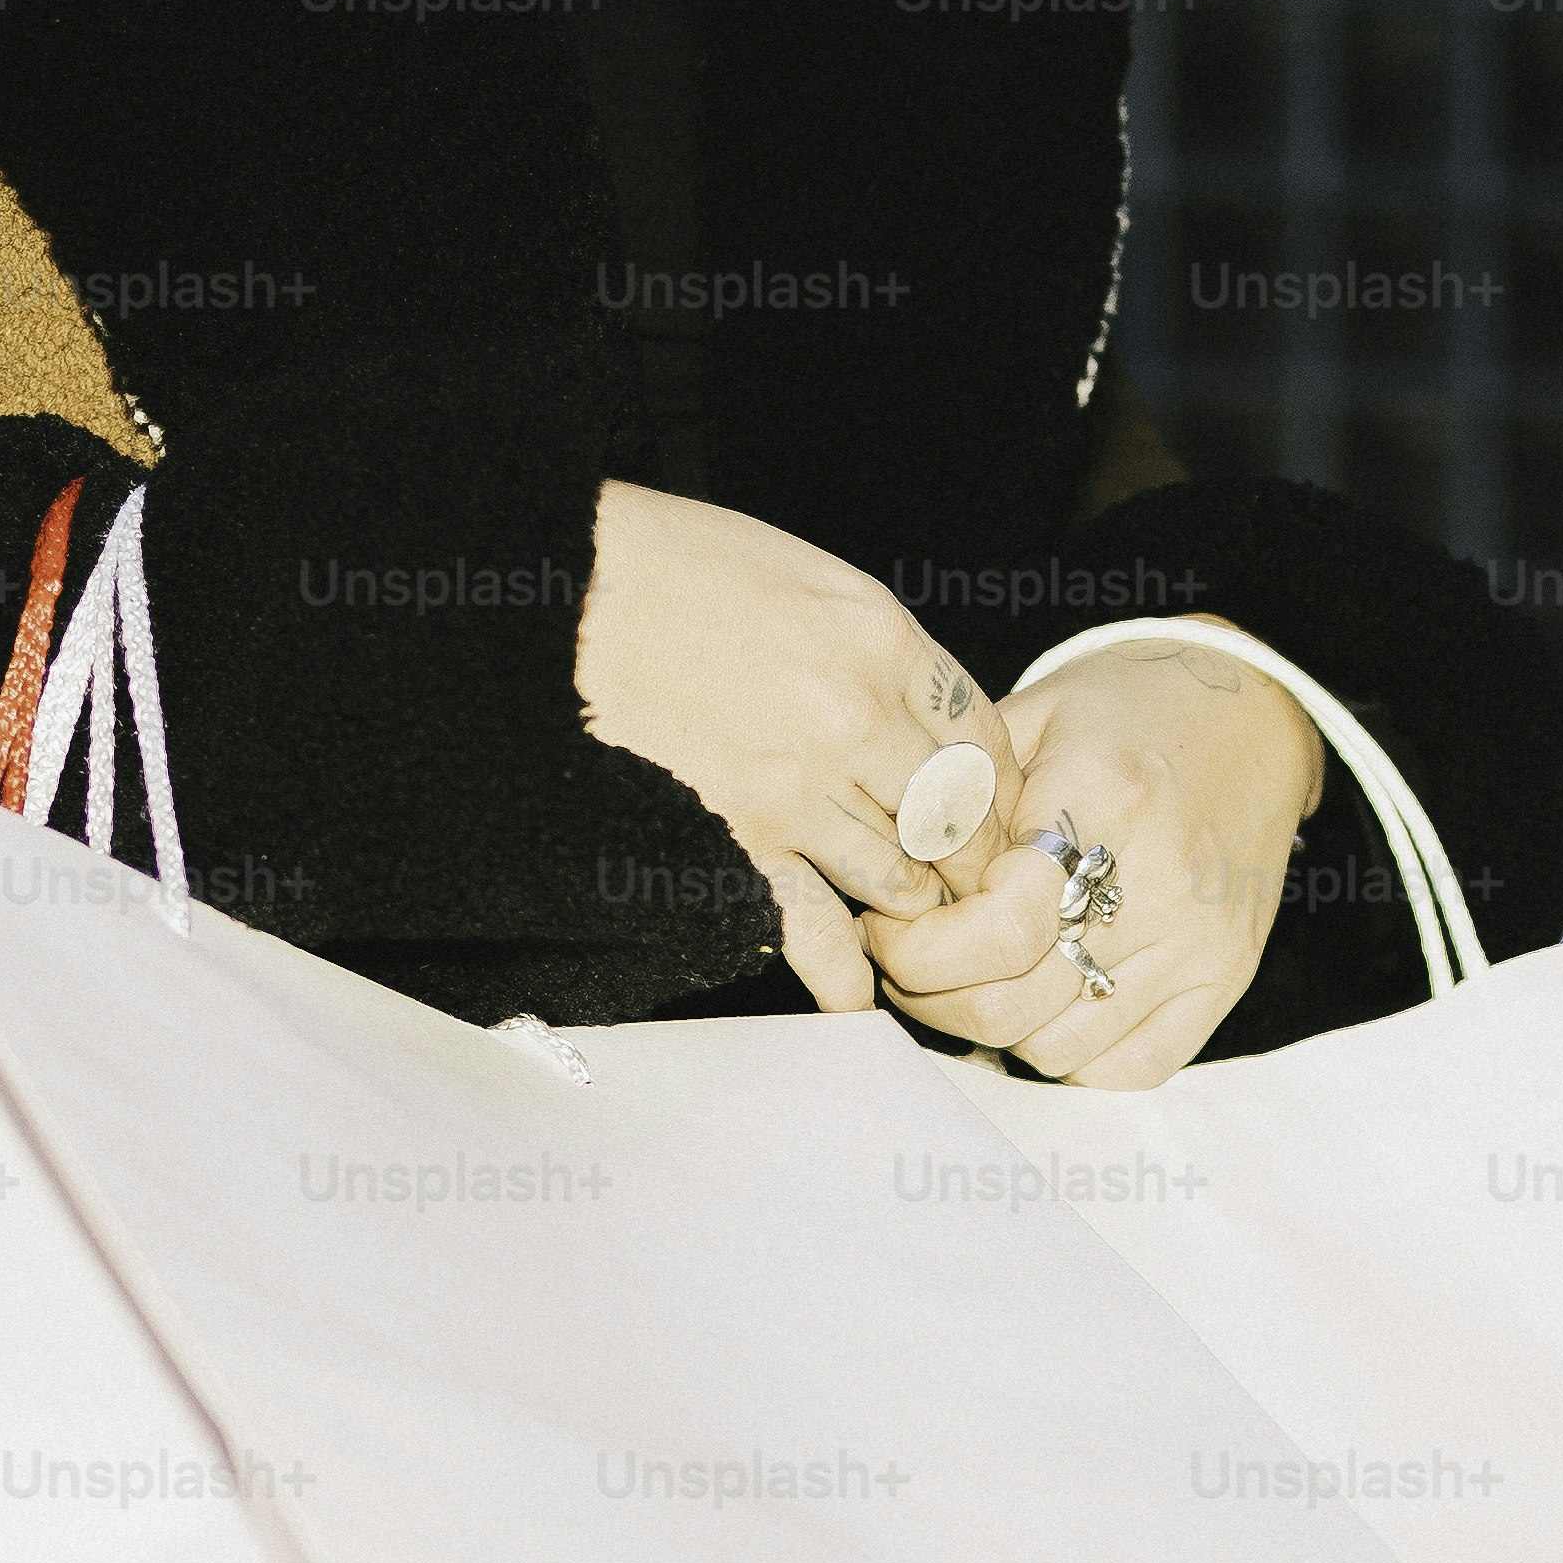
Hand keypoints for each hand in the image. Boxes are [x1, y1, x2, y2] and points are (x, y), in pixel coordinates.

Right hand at [573, 481, 1023, 1009]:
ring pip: (900, 878)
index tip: (994, 812)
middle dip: (975, 861)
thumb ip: (867, 644)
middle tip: (978, 888)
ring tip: (917, 925)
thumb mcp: (800, 573)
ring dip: (914, 908)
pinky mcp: (736, 839)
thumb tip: (908, 706)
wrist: (564, 593)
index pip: (984, 735)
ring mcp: (797, 786)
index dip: (998, 787)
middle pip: (957, 816)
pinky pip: (813, 927)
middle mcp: (856, 716)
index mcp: (881, 637)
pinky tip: (860, 998)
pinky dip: (842, 974)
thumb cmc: (670, 564)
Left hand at [859, 627, 1321, 1087]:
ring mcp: (1200, 943)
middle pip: (1011, 1004)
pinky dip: (1065, 1053)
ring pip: (1052, 1048)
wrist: (1254, 715)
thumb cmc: (1125, 711)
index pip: (999, 930)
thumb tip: (890, 881)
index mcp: (1107, 798)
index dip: (918, 948)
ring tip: (971, 973)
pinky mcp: (1225, 980)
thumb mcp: (1030, 717)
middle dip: (930, 993)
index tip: (887, 924)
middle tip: (908, 957)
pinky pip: (1125, 1070)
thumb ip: (959, 800)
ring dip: (988, 1026)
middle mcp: (1164, 883)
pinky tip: (1042, 1002)